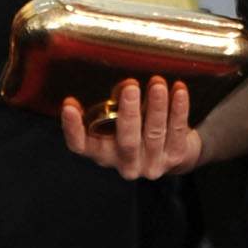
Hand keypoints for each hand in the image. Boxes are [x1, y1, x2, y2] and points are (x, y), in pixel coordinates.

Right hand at [62, 77, 202, 180]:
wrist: (173, 153)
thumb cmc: (139, 131)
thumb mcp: (119, 122)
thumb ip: (116, 106)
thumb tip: (125, 86)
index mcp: (104, 153)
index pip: (81, 146)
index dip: (73, 128)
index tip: (68, 105)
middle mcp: (125, 163)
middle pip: (125, 141)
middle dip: (128, 113)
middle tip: (130, 87)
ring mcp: (151, 164)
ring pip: (154, 134)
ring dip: (156, 107)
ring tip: (157, 83)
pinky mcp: (174, 158)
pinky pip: (177, 132)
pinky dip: (178, 110)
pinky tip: (178, 91)